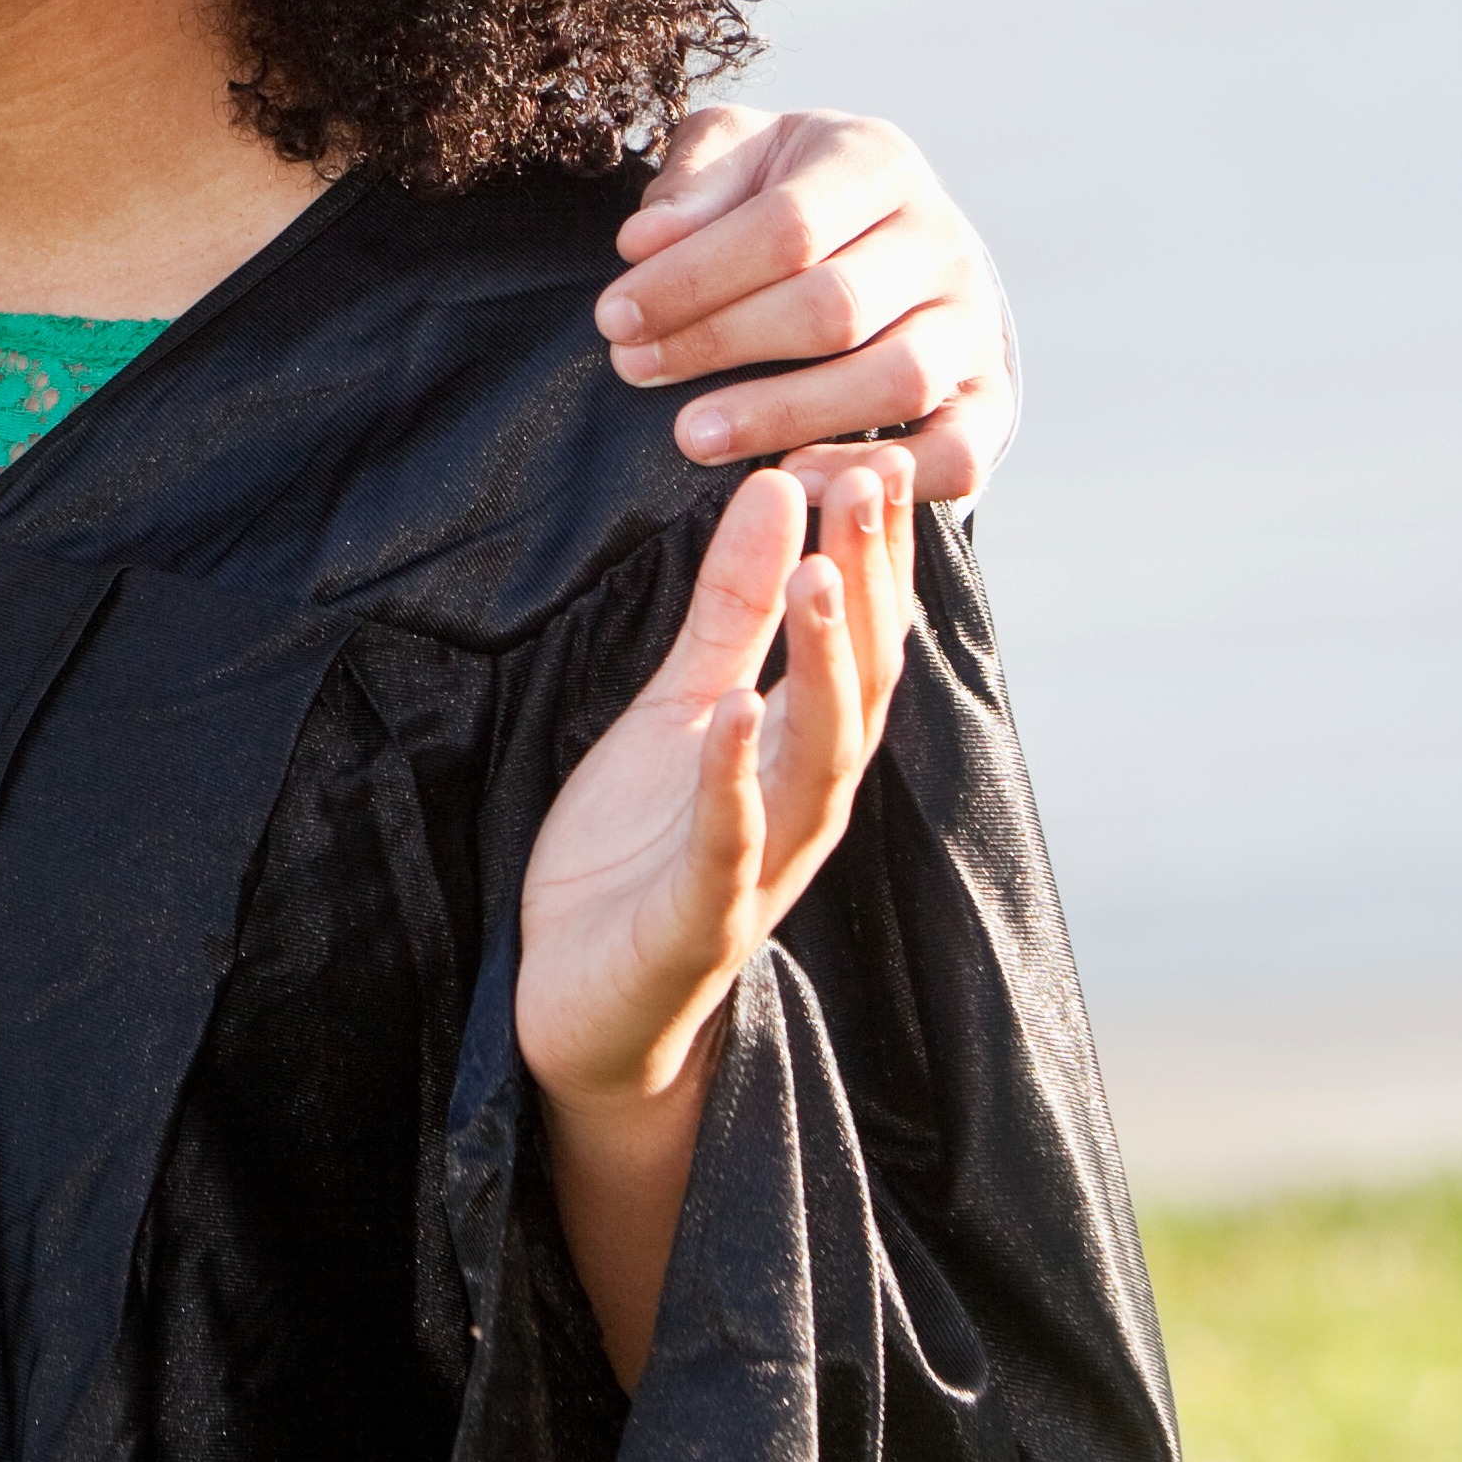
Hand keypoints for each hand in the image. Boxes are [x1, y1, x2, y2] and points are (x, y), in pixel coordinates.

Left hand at [513, 454, 917, 1378]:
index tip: (876, 452)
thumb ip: (732, 611)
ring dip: (826, 667)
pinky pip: (728, 847)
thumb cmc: (640, 850)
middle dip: (869, 585)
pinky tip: (732, 718)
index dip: (872, 549)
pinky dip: (734, 782)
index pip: (861, 637)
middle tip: (869, 478)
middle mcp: (803, 805)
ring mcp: (760, 868)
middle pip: (862, 687)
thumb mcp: (681, 706)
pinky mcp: (701, 923)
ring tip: (820, 574)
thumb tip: (780, 487)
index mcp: (803, 750)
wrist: (584, 1009)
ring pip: (818, 761)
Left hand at [600, 106, 1018, 501]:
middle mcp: (942, 239)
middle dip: (720, 344)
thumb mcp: (735, 156)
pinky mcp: (990, 398)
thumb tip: (645, 243)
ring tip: (690, 436)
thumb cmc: (782, 192)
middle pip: (835, 306)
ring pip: (896, 381)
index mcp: (877, 161)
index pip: (789, 224)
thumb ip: (692, 185)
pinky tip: (791, 479)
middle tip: (632, 369)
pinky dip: (882, 477)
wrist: (882, 234)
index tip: (614, 316)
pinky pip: (958, 453)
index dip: (694, 277)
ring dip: (783, 415)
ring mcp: (974, 322)